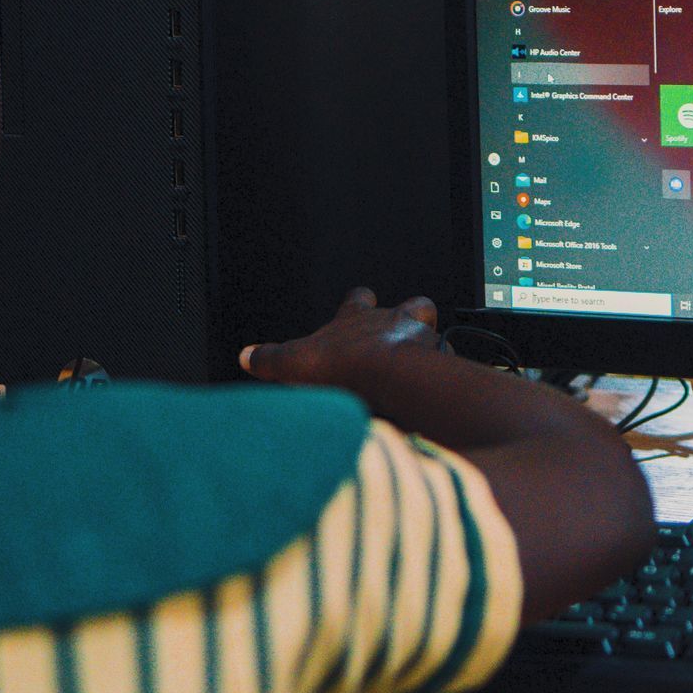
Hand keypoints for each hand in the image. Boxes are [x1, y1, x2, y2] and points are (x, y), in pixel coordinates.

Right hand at [241, 290, 440, 386]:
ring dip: (427, 344)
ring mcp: (419, 339)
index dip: (357, 303)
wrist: (388, 377)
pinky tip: (431, 392)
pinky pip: (445, 365)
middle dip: (406, 317)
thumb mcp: (293, 363)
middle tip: (396, 339)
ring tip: (419, 365)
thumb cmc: (342, 365)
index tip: (357, 305)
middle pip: (409, 305)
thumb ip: (270, 359)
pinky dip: (439, 376)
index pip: (358, 300)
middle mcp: (391, 321)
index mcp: (356, 319)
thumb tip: (247, 357)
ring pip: (432, 329)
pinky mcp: (437, 364)